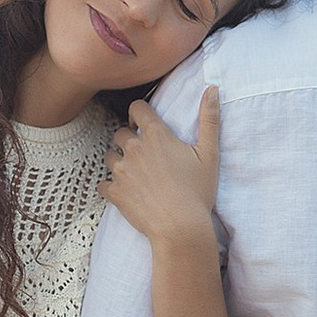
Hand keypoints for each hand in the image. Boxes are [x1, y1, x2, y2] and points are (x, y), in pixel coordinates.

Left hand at [101, 89, 221, 249]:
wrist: (181, 227)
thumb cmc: (198, 191)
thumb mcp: (209, 153)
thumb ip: (209, 118)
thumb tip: (213, 89)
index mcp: (156, 135)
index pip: (137, 108)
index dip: (139, 112)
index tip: (143, 121)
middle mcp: (134, 148)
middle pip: (120, 133)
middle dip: (128, 139)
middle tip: (142, 153)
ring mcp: (121, 170)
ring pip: (109, 157)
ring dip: (119, 162)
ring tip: (134, 174)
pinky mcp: (114, 191)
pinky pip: (103, 184)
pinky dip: (110, 187)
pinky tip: (124, 192)